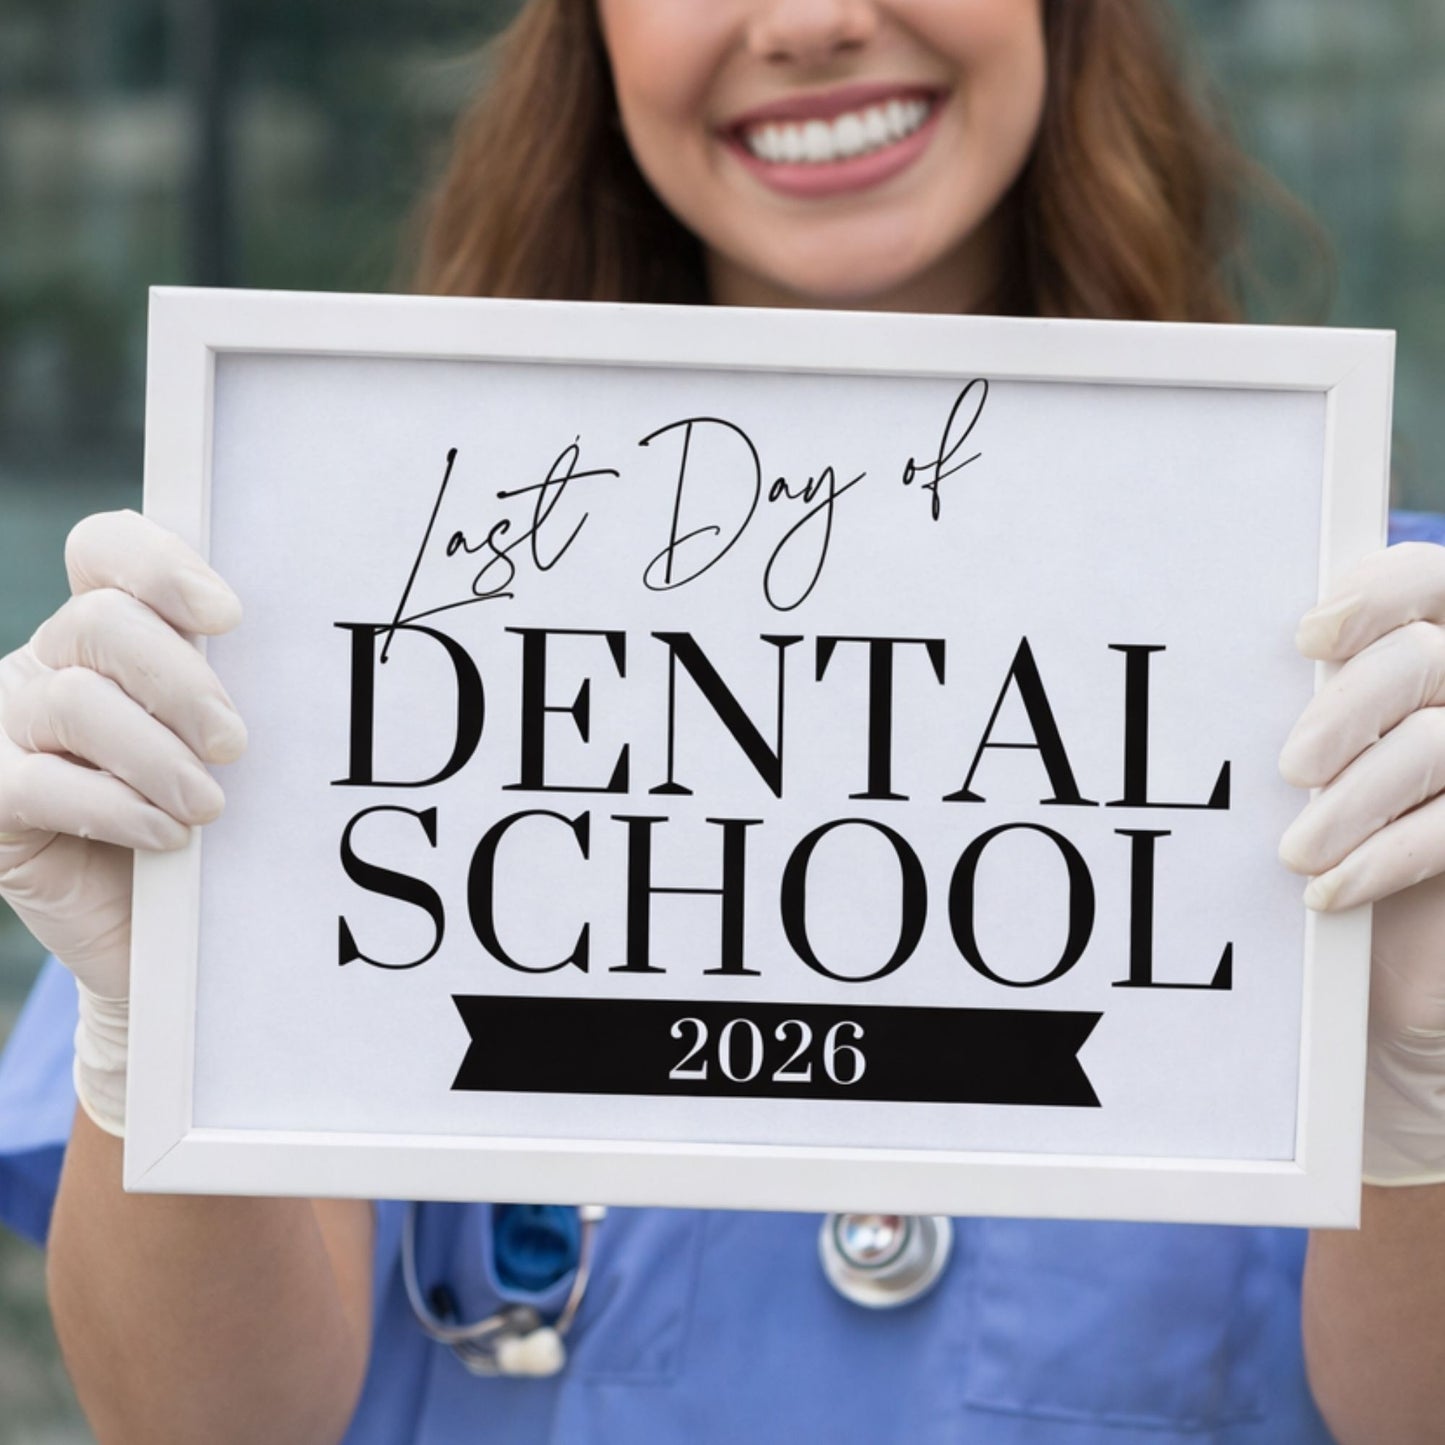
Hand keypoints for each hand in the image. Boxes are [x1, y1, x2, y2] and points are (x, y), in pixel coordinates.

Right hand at [0, 509, 244, 1131]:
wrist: (167, 936)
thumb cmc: (214, 826)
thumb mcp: (231, 749)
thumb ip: (245, 691)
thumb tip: (323, 656)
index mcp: (110, 629)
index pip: (107, 550)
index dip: (160, 565)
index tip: (229, 618)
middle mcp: (51, 665)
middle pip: (100, 623)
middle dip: (181, 681)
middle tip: (235, 743)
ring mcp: (12, 728)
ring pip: (72, 702)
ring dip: (156, 755)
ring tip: (210, 807)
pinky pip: (35, 783)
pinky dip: (115, 807)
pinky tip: (167, 836)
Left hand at [1279, 541, 1444, 1182]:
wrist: (1365, 981)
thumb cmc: (1311, 850)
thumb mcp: (1295, 774)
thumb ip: (1283, 713)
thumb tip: (1194, 667)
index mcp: (1420, 647)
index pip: (1425, 578)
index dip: (1378, 592)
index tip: (1308, 638)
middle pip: (1426, 658)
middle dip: (1351, 707)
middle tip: (1290, 766)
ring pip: (1442, 742)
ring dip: (1358, 796)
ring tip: (1296, 851)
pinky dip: (1390, 856)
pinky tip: (1327, 891)